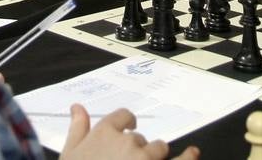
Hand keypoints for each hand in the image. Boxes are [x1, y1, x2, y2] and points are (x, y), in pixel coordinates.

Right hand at [59, 105, 197, 159]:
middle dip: (136, 149)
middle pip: (139, 138)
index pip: (122, 117)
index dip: (125, 123)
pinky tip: (192, 153)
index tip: (127, 129)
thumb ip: (76, 130)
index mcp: (104, 133)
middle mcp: (128, 143)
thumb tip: (77, 107)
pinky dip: (188, 156)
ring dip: (155, 155)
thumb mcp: (69, 155)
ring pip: (159, 148)